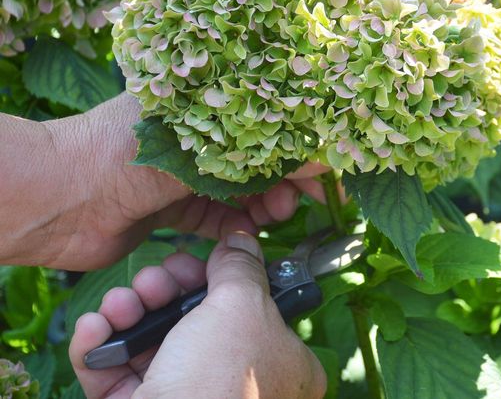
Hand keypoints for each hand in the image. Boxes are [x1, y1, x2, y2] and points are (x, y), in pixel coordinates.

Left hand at [0, 93, 337, 269]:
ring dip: (263, 203)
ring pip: (237, 190)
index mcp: (193, 103)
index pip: (259, 119)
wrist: (55, 201)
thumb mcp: (196, 149)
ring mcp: (179, 176)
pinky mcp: (170, 211)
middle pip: (253, 157)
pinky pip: (214, 219)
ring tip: (280, 213)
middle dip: (283, 178)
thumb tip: (320, 158)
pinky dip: (236, 226)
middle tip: (305, 196)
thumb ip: (258, 157)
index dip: (294, 142)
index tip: (323, 164)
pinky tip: (251, 230)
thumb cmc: (121, 154)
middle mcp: (190, 138)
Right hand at [69, 232, 326, 398]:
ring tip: (120, 304)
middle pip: (195, 319)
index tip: (198, 260)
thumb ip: (241, 268)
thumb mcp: (242, 306)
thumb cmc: (222, 379)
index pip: (253, 308)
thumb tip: (241, 242)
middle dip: (164, 290)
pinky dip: (100, 346)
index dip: (221, 279)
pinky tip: (94, 327)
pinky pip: (116, 373)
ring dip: (128, 311)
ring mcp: (188, 398)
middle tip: (153, 279)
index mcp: (281, 362)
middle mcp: (237, 383)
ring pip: (152, 341)